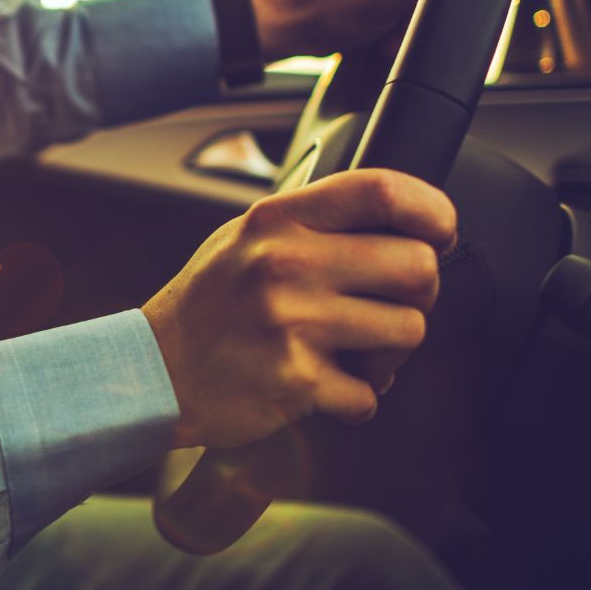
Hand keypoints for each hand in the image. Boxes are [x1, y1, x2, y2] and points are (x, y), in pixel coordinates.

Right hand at [142, 169, 456, 449]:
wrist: (150, 373)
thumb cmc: (208, 305)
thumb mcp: (247, 237)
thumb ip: (313, 222)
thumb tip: (399, 221)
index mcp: (280, 220)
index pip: (382, 190)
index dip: (432, 210)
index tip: (441, 231)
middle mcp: (288, 264)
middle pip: (416, 265)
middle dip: (421, 293)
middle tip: (396, 306)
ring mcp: (293, 324)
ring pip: (408, 331)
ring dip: (393, 351)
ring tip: (359, 353)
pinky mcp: (296, 382)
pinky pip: (371, 393)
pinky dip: (358, 399)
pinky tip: (329, 389)